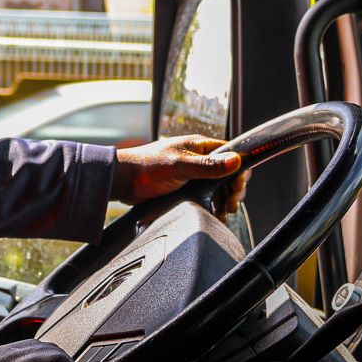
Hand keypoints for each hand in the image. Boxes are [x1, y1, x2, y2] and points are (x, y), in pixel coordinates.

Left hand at [112, 135, 249, 216]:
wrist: (122, 181)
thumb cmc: (147, 168)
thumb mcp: (180, 166)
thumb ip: (208, 165)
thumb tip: (236, 160)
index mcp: (200, 146)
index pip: (232, 155)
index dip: (239, 172)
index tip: (236, 189)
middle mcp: (199, 159)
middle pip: (228, 174)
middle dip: (232, 191)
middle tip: (228, 206)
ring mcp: (193, 174)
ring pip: (218, 188)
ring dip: (223, 201)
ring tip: (221, 213)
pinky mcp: (186, 188)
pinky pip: (206, 197)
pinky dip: (212, 206)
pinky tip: (212, 214)